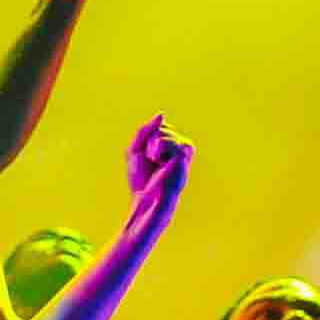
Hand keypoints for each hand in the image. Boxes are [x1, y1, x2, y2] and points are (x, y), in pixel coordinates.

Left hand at [127, 114, 193, 229]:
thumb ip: (145, 131)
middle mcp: (182, 154)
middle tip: (148, 157)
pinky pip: (173, 144)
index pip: (164, 128)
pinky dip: (159, 147)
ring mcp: (184, 159)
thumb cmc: (141, 181)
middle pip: (167, 129)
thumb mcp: (136, 151)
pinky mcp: (183, 164)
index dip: (151, 135)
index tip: (145, 153)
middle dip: (152, 138)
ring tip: (153, 158)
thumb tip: (162, 115)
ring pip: (172, 136)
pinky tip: (156, 159)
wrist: (144, 204)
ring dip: (157, 143)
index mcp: (173, 150)